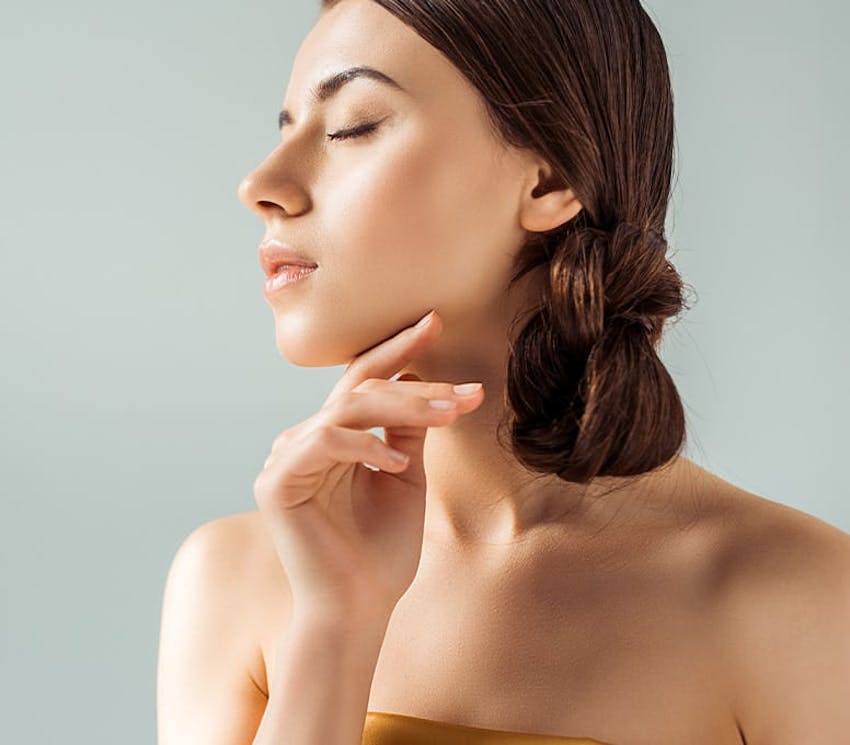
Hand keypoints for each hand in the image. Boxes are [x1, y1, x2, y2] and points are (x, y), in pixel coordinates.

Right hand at [253, 310, 484, 621]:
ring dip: (402, 406)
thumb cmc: (381, 553)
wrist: (359, 609)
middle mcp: (305, 441)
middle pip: (358, 388)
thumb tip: (423, 384)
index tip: (435, 321)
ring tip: (448, 414)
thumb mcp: (405, 480)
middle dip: (414, 380)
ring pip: (347, 408)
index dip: (397, 351)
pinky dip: (364, 447)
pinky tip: (394, 465)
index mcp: (333, 439)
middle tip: (462, 386)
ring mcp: (285, 459)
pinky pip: (324, 442)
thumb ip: (407, 434)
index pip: (364, 382)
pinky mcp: (276, 483)